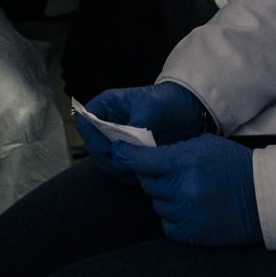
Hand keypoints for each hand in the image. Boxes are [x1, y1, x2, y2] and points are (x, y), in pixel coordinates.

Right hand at [77, 82, 209, 179]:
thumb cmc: (169, 101)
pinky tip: (139, 175)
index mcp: (107, 105)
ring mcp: (117, 140)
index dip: (91, 136)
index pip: (85, 121)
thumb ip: (138, 121)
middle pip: (92, 145)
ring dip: (115, 169)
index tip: (108, 148)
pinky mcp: (128, 155)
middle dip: (106, 158)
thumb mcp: (154, 106)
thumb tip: (127, 139)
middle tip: (125, 165)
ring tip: (135, 171)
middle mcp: (108, 123)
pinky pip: (117, 169)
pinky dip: (124, 175)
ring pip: (103, 160)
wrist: (190, 112)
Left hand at [110, 133, 262, 247]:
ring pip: (156, 204)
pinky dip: (172, 216)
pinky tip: (189, 208)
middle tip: (169, 172)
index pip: (140, 161)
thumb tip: (143, 153)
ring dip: (164, 196)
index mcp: (186, 162)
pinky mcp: (193, 234)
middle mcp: (183, 189)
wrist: (265, 198)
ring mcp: (187, 213)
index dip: (126, 155)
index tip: (119, 152)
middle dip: (152, 176)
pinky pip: (166, 224)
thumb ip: (173, 150)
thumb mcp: (204, 145)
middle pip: (146, 183)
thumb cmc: (236, 166)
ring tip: (186, 190)